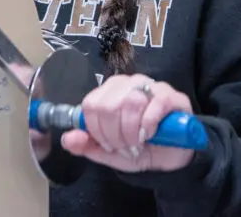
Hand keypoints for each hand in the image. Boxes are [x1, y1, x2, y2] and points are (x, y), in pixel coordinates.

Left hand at [61, 74, 194, 172]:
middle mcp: (129, 84)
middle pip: (109, 105)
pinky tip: (149, 136)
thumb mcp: (110, 153)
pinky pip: (155, 104)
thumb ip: (87, 145)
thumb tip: (67, 139)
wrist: (173, 156)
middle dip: (113, 134)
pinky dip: (148, 125)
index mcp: (110, 92)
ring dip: (130, 131)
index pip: (91, 105)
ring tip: (136, 144)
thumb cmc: (140, 148)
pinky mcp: (172, 96)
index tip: (107, 145)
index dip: (96, 130)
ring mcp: (152, 86)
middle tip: (123, 147)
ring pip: (130, 102)